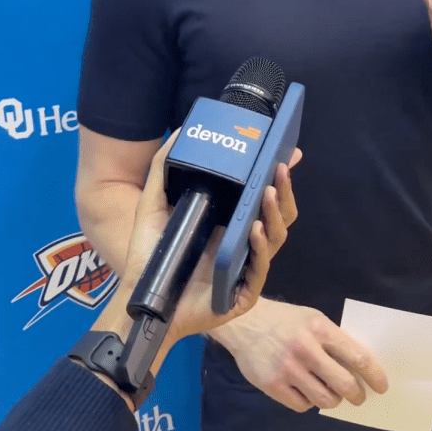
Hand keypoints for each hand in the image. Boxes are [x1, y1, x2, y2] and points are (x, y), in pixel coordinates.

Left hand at [122, 133, 301, 344]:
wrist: (139, 298)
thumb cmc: (151, 254)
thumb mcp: (154, 204)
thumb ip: (163, 169)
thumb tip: (179, 132)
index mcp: (232, 222)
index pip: (265, 197)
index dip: (280, 177)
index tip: (292, 154)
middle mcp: (244, 243)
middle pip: (280, 216)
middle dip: (284, 191)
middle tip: (281, 168)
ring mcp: (246, 269)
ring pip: (275, 239)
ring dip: (275, 213)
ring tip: (268, 191)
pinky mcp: (242, 294)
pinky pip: (259, 269)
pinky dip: (259, 248)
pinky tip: (254, 230)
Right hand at [225, 297, 388, 412]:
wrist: (245, 322)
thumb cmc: (285, 320)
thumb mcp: (312, 319)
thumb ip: (332, 339)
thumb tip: (356, 366)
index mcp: (320, 328)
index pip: (356, 356)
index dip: (373, 374)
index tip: (381, 385)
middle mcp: (306, 349)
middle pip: (344, 383)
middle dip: (357, 394)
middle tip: (358, 396)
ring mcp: (288, 369)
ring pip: (325, 399)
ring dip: (334, 400)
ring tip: (331, 394)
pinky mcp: (273, 385)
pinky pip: (302, 405)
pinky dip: (309, 402)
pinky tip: (306, 392)